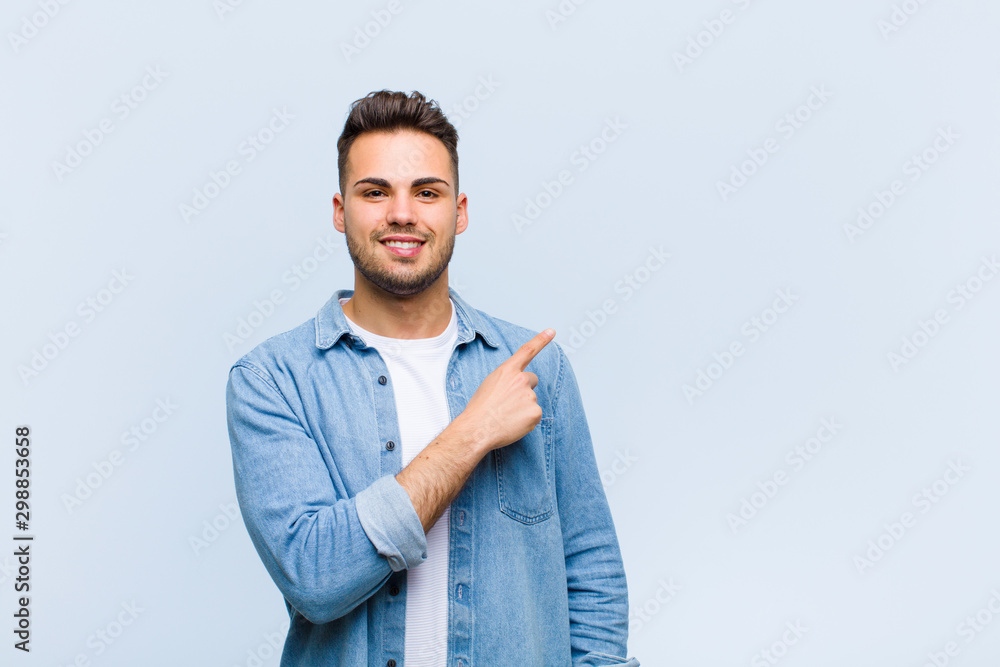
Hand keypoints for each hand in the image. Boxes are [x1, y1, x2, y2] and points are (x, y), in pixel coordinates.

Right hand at [456, 328, 554, 452]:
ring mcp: (530, 396)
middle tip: (509, 402)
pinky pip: (534, 414)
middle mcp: (521, 380)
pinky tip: (513, 423)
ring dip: (523, 407)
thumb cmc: (480, 409)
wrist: (477, 429)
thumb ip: (506, 380)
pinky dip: (526, 420)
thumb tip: (518, 387)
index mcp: (507, 371)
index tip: (552, 331)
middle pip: (532, 380)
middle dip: (524, 389)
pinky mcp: (535, 412)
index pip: (527, 351)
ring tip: (506, 415)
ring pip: (531, 400)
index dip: (541, 340)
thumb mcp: (489, 384)